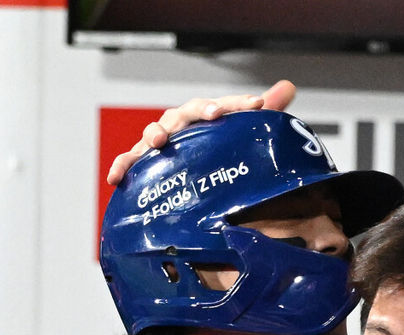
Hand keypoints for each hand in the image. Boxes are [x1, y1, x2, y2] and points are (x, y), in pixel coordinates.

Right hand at [106, 79, 296, 183]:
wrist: (191, 170)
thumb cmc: (217, 147)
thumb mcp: (241, 132)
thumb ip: (264, 111)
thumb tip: (287, 88)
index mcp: (203, 116)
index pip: (220, 105)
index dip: (238, 104)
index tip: (255, 106)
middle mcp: (180, 124)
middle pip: (184, 114)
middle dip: (195, 115)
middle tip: (211, 116)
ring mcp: (160, 141)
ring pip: (154, 132)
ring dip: (155, 135)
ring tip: (159, 143)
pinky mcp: (143, 160)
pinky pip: (129, 160)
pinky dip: (122, 166)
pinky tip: (115, 178)